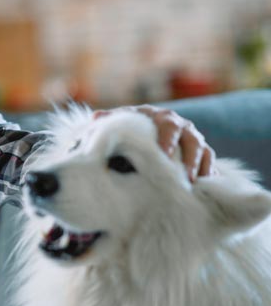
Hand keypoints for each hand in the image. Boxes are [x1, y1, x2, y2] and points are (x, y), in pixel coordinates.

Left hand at [95, 105, 214, 181]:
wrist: (146, 127)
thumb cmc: (132, 125)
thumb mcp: (122, 120)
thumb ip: (110, 119)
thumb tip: (95, 118)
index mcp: (162, 117)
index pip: (169, 126)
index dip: (169, 139)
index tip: (164, 154)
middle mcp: (182, 126)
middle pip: (192, 140)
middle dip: (190, 159)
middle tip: (185, 176)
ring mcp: (193, 140)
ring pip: (204, 152)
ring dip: (201, 168)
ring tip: (194, 185)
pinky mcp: (200, 153)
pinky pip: (209, 163)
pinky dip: (210, 174)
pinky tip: (207, 188)